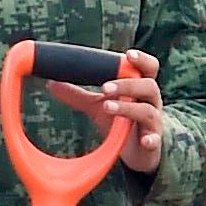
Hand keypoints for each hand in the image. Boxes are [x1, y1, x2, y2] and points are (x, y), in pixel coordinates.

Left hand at [38, 50, 166, 172]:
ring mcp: (153, 123)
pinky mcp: (153, 143)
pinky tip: (145, 140)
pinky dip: (151, 139)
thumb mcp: (98, 106)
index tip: (127, 54)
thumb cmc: (120, 121)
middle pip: (148, 86)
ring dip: (127, 107)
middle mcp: (150, 102)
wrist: (138, 151)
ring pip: (147, 110)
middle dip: (127, 84)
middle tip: (103, 88)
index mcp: (139, 88)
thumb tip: (51, 83)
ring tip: (106, 107)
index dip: (141, 60)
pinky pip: (154, 140)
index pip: (148, 68)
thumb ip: (79, 95)